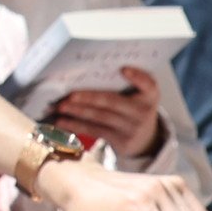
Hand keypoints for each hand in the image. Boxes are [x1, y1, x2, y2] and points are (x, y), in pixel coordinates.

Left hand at [50, 65, 171, 161]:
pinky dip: (77, 125)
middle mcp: (143, 112)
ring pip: (100, 117)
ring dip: (78, 111)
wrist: (146, 140)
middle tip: (70, 94)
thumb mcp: (142, 94)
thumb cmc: (137, 108)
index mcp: (150, 95)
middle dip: (89, 98)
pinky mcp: (120, 141)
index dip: (137, 77)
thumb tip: (95, 70)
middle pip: (112, 102)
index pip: (148, 84)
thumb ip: (130, 81)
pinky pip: (95, 130)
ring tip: (61, 106)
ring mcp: (131, 129)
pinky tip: (63, 121)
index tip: (123, 69)